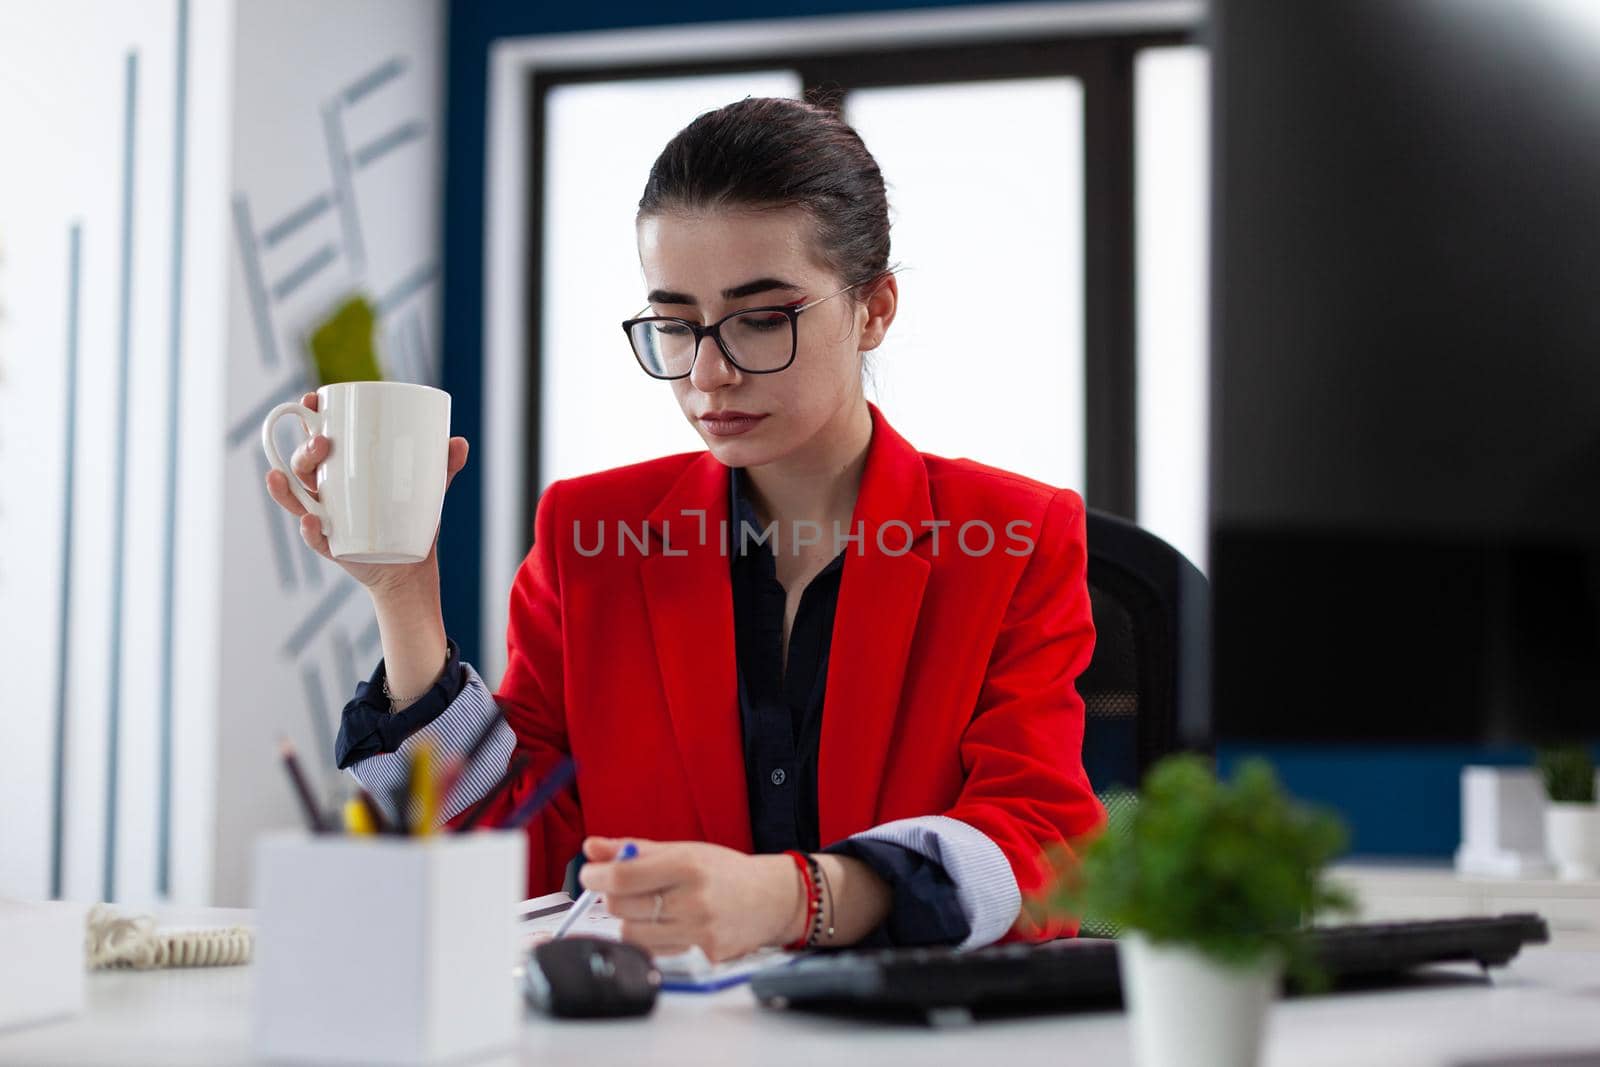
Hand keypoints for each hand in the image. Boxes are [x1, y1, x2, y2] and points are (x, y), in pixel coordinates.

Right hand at [263, 391, 469, 598]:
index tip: (312, 399)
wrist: (410, 565)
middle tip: (322, 442)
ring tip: (288, 476)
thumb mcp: (429, 488)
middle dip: (304, 450)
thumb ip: (443, 465)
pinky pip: (313, 537)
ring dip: (288, 486)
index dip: (307, 416)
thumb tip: (459, 443)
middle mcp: (325, 491)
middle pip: (302, 465)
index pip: (316, 437)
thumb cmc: (411, 517)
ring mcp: (325, 518)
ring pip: (296, 498)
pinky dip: (309, 530)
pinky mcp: (331, 546)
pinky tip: (312, 520)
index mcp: (341, 469)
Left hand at [577, 837, 803, 961]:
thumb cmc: (724, 871)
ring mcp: (699, 930)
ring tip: (652, 907)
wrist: (772, 898)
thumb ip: (634, 850)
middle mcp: (693, 899)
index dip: (597, 876)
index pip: (624, 877)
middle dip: (615, 897)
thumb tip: (592, 847)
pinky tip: (671, 924)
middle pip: (621, 907)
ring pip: (632, 933)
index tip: (590, 874)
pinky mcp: (703, 954)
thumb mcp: (683, 850)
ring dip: (632, 920)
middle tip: (627, 888)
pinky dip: (653, 938)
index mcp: (687, 865)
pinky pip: (656, 950)